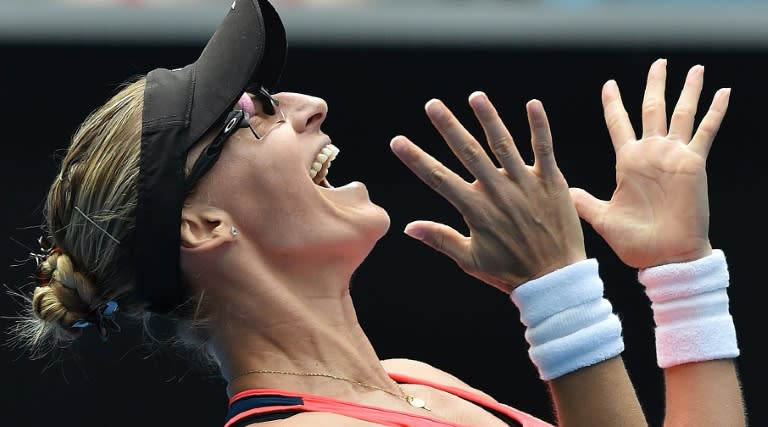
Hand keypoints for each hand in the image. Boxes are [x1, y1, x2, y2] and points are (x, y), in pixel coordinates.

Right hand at [390, 92, 584, 293]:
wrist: (556, 279)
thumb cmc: (511, 272)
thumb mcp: (470, 259)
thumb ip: (440, 238)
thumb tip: (408, 227)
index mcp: (476, 210)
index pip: (439, 178)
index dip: (416, 159)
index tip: (398, 141)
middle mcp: (498, 192)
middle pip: (468, 152)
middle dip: (448, 126)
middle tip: (432, 105)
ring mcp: (526, 185)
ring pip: (503, 144)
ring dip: (488, 118)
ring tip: (476, 97)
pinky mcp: (551, 182)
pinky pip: (544, 149)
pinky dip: (539, 126)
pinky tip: (532, 104)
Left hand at [570, 59, 730, 268]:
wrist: (664, 258)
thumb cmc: (635, 243)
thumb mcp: (604, 218)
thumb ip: (585, 202)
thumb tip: (563, 191)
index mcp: (628, 162)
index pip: (619, 123)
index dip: (614, 103)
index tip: (609, 84)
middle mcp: (651, 154)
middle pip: (652, 108)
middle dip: (655, 85)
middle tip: (658, 62)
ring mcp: (673, 156)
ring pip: (681, 114)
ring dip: (688, 91)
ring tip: (695, 68)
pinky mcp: (693, 164)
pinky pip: (705, 132)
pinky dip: (715, 111)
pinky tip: (724, 92)